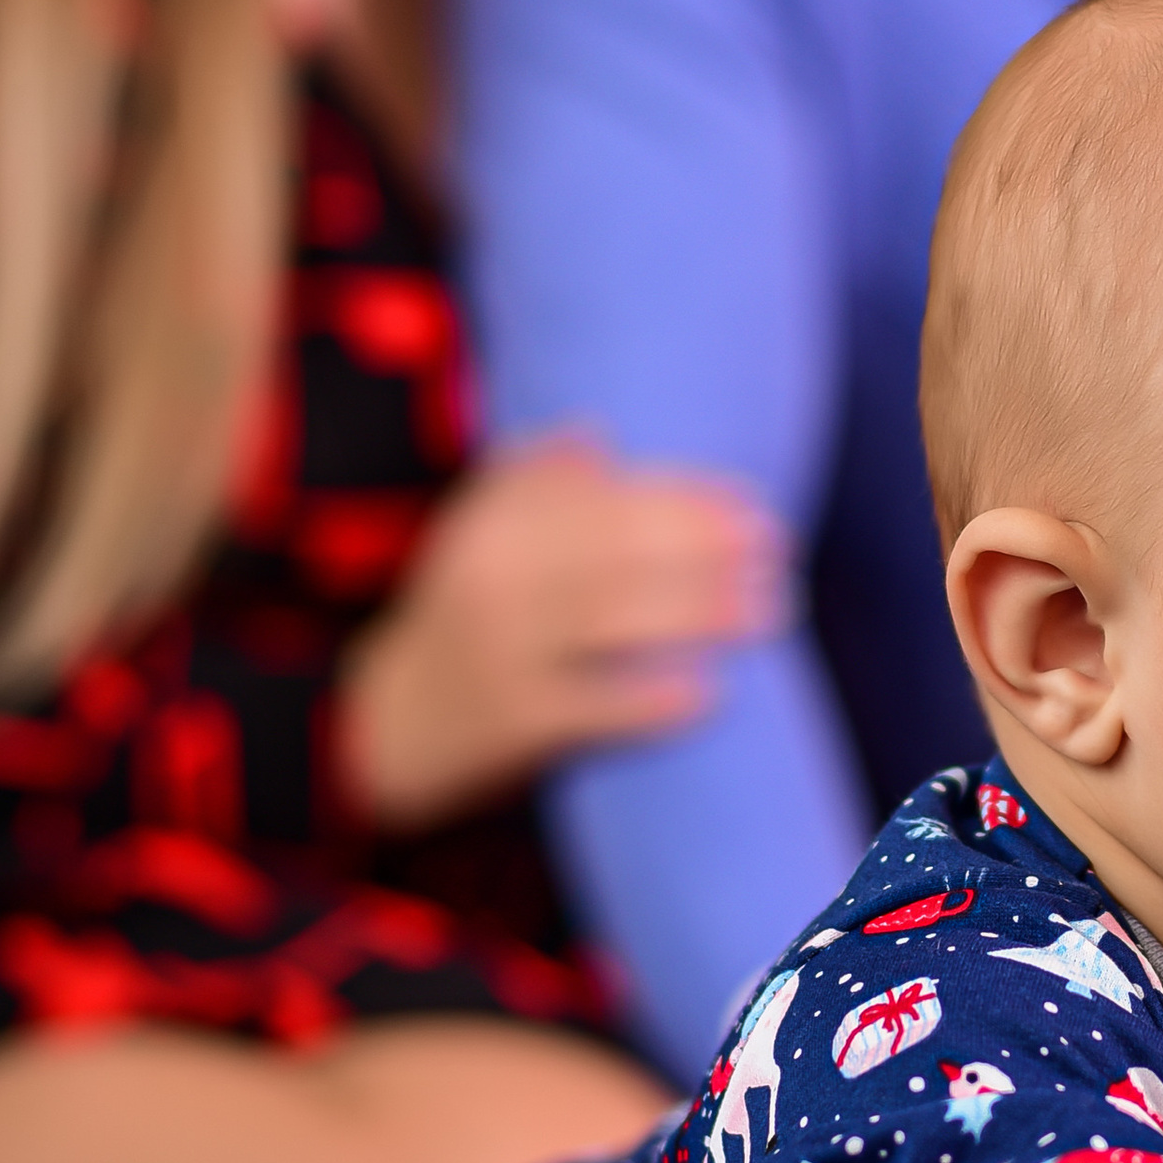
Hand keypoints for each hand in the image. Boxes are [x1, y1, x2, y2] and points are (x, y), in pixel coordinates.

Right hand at [338, 435, 783, 827]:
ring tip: (767, 611)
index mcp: (492, 523)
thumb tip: (593, 438)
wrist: (386, 724)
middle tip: (776, 555)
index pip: (603, 496)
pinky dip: (654, 700)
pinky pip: (594, 706)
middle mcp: (492, 577)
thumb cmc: (460, 622)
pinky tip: (710, 692)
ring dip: (702, 613)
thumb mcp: (475, 542)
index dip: (684, 497)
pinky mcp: (512, 719)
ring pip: (615, 621)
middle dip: (708, 549)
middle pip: (619, 551)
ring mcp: (501, 649)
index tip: (749, 504)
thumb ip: (530, 487)